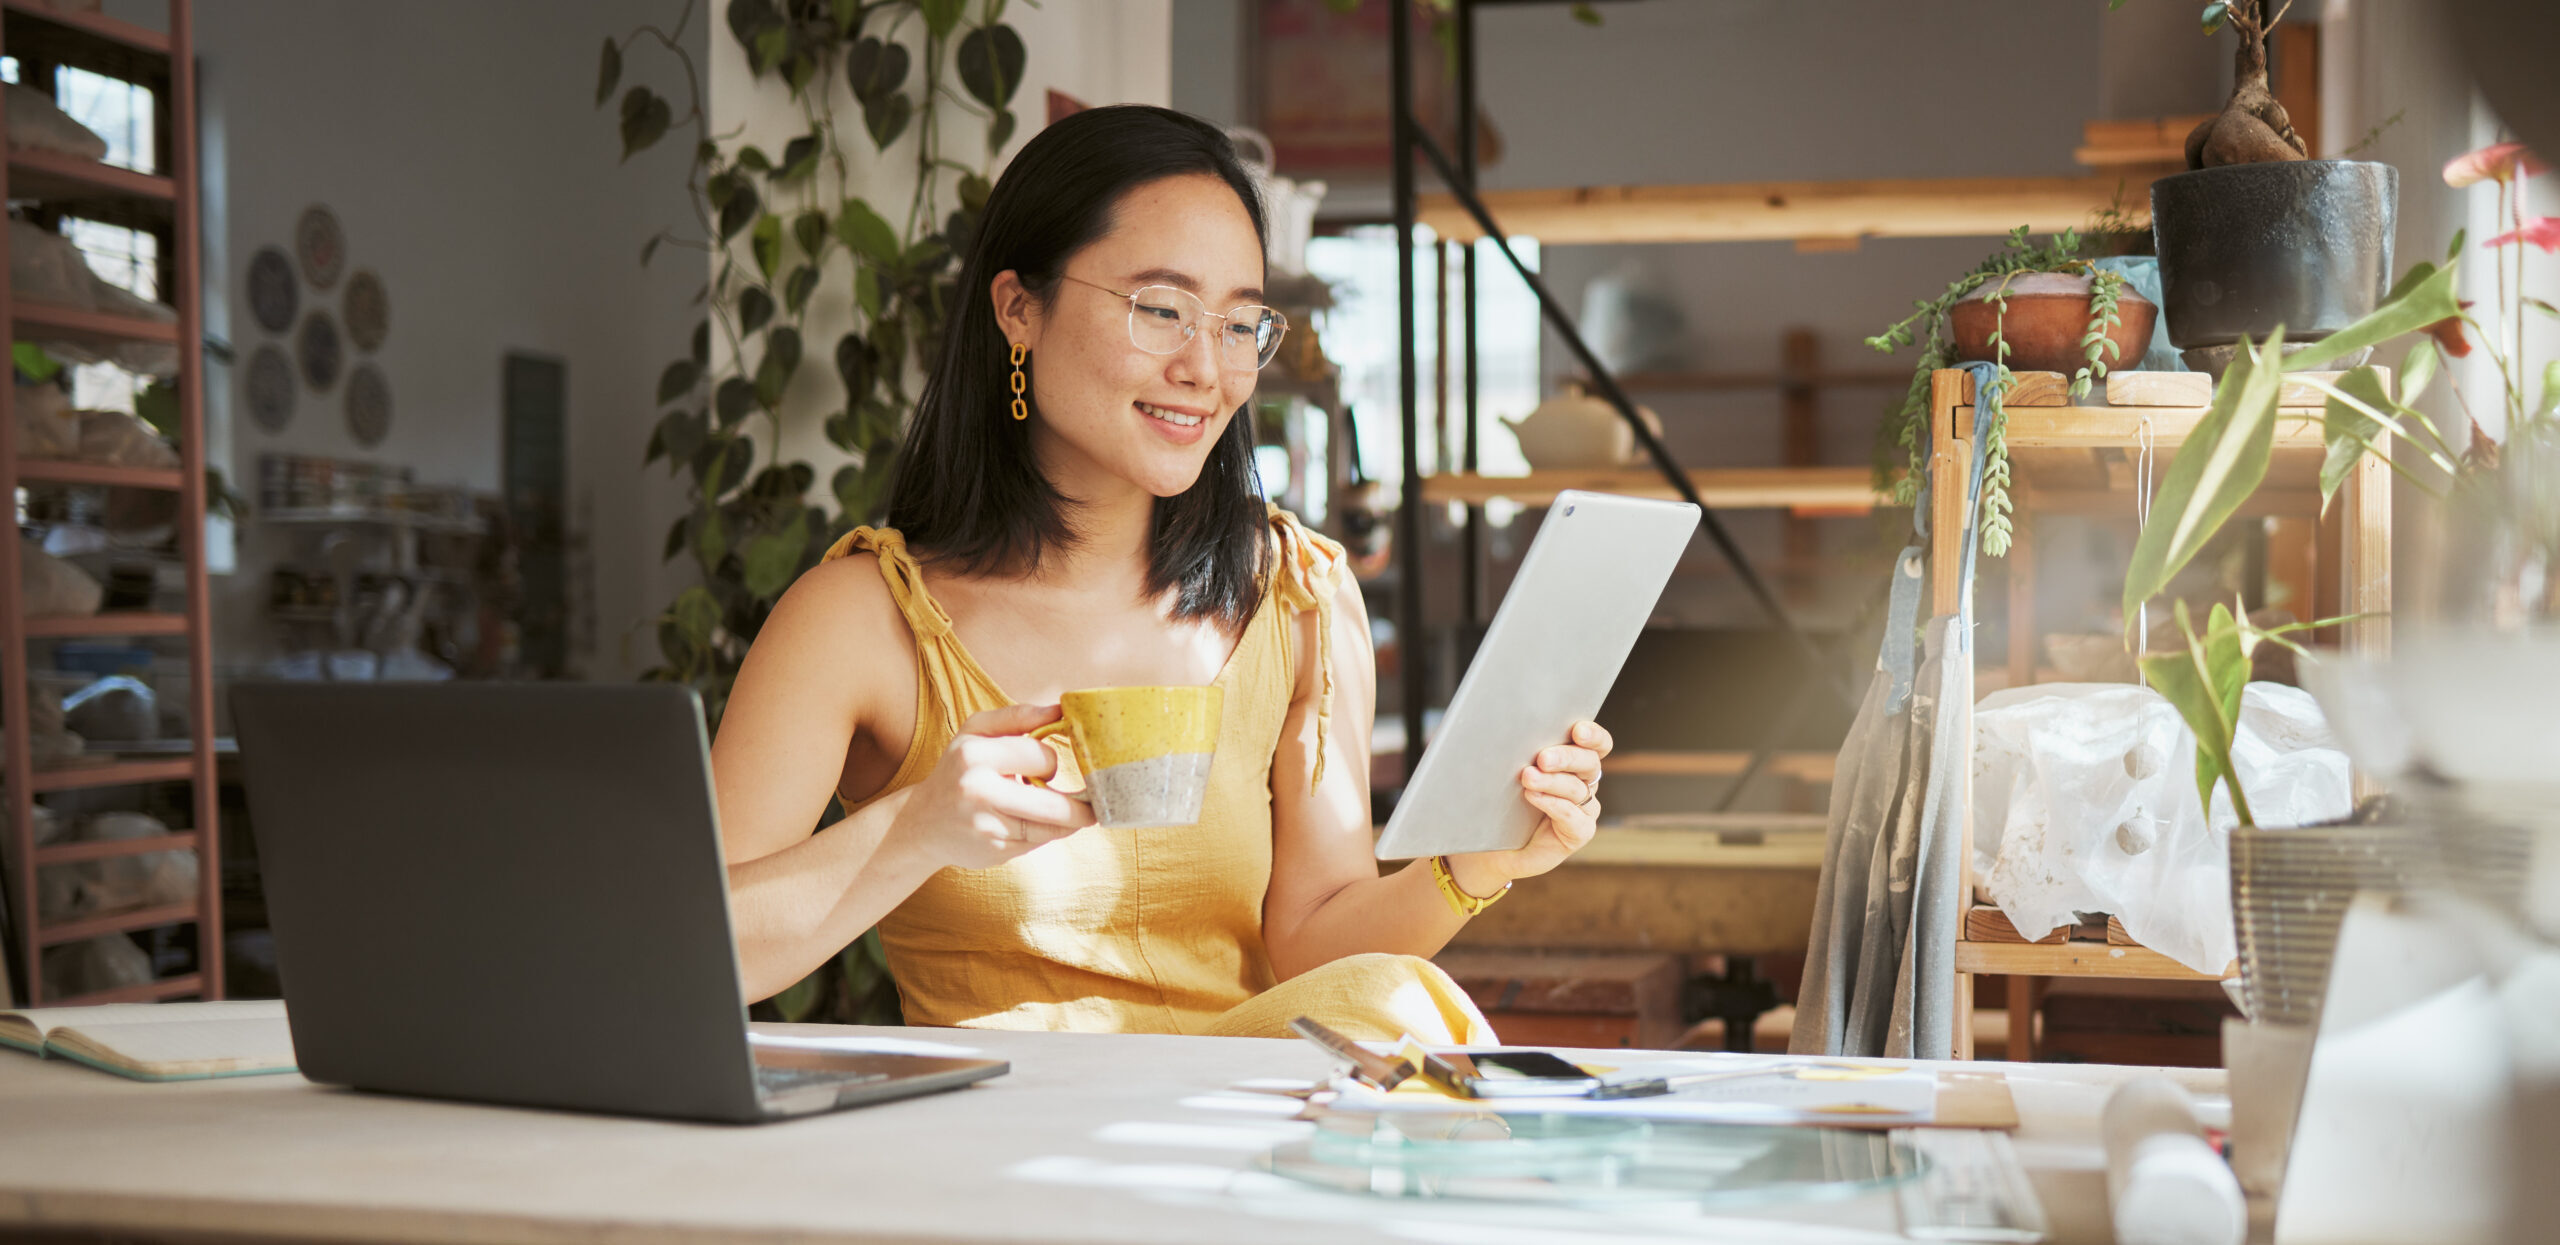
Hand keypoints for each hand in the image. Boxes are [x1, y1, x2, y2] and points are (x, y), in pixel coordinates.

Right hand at [887, 703, 1094, 871]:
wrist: (922, 823)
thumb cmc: (959, 769)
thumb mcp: (977, 732)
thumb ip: (1019, 716)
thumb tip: (1061, 709)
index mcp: (974, 754)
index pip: (1041, 757)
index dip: (1051, 761)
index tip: (1049, 766)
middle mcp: (977, 791)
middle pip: (1054, 805)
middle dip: (1081, 806)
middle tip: (1093, 803)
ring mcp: (985, 826)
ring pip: (1050, 828)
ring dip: (1070, 822)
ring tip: (1077, 815)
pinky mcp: (993, 852)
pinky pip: (1037, 843)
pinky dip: (1046, 834)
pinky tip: (1038, 826)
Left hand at [1447, 721, 1612, 895]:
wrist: (1492, 845)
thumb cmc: (1501, 801)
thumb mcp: (1508, 770)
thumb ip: (1518, 750)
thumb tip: (1508, 727)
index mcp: (1574, 760)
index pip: (1596, 743)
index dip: (1592, 736)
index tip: (1578, 730)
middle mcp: (1583, 781)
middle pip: (1589, 762)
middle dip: (1567, 757)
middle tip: (1543, 758)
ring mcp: (1584, 808)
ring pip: (1577, 789)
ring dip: (1552, 781)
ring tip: (1528, 777)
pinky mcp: (1579, 832)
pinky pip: (1573, 817)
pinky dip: (1554, 805)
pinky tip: (1533, 797)